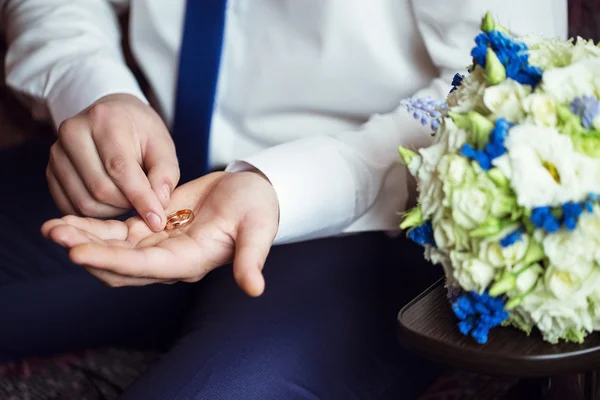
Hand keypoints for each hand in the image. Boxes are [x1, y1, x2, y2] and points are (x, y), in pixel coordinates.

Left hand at [41, 171, 279, 296]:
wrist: (252, 192)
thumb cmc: (258, 209)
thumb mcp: (258, 229)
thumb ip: (251, 258)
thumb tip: (255, 290)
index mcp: (191, 261)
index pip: (145, 267)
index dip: (112, 261)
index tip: (78, 252)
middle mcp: (169, 259)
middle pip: (119, 264)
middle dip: (87, 251)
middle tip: (55, 234)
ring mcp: (157, 244)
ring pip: (112, 249)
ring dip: (83, 240)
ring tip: (51, 227)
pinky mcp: (151, 227)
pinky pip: (116, 233)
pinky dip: (93, 228)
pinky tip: (70, 219)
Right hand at [47, 93, 178, 230]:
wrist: (112, 116)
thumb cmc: (141, 132)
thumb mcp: (162, 145)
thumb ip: (165, 173)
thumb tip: (159, 203)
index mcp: (105, 120)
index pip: (120, 168)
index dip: (140, 198)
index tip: (158, 221)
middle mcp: (73, 133)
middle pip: (100, 189)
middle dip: (128, 204)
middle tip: (144, 201)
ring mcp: (56, 153)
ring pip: (85, 203)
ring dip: (112, 212)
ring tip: (128, 198)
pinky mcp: (50, 172)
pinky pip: (71, 207)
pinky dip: (95, 214)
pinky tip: (111, 203)